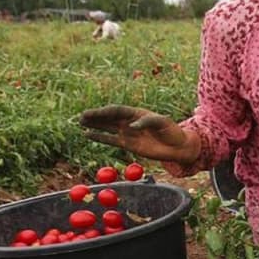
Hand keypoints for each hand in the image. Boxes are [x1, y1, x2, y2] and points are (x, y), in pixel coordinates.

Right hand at [79, 105, 197, 162]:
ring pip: (107, 127)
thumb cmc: (173, 132)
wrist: (178, 147)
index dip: (104, 112)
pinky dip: (99, 137)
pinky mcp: (128, 144)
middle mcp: (130, 121)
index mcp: (137, 113)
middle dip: (95, 117)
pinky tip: (87, 135)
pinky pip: (110, 140)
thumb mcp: (163, 123)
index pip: (117, 111)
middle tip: (80, 117)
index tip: (92, 113)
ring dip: (94, 125)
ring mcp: (128, 133)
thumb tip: (131, 126)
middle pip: (109, 118)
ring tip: (80, 123)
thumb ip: (147, 122)